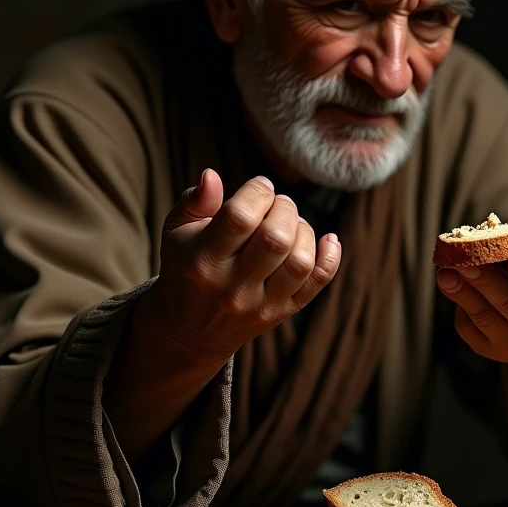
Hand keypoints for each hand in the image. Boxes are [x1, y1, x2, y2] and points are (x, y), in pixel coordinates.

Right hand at [105, 169, 341, 460]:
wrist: (190, 330)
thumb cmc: (186, 266)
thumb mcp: (177, 232)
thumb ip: (194, 202)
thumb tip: (211, 176)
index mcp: (201, 260)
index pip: (240, 217)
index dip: (258, 191)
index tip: (260, 186)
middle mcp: (231, 287)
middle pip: (275, 238)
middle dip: (284, 207)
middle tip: (277, 203)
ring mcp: (259, 305)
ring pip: (299, 262)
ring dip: (304, 230)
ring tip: (291, 223)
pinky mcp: (281, 314)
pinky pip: (317, 284)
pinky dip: (330, 257)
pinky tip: (327, 239)